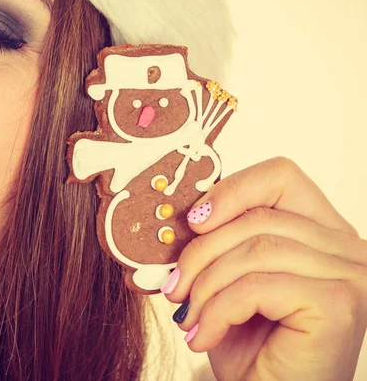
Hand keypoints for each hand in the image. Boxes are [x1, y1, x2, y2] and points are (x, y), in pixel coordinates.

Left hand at [163, 157, 366, 380]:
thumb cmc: (250, 344)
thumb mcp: (227, 278)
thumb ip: (214, 241)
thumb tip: (173, 215)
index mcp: (321, 231)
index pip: (281, 177)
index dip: (232, 190)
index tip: (194, 220)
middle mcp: (345, 248)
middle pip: (258, 218)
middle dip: (201, 253)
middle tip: (174, 287)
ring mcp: (349, 274)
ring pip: (255, 250)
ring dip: (206, 286)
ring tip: (188, 317)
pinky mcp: (337, 303)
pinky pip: (258, 285)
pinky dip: (218, 310)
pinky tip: (204, 335)